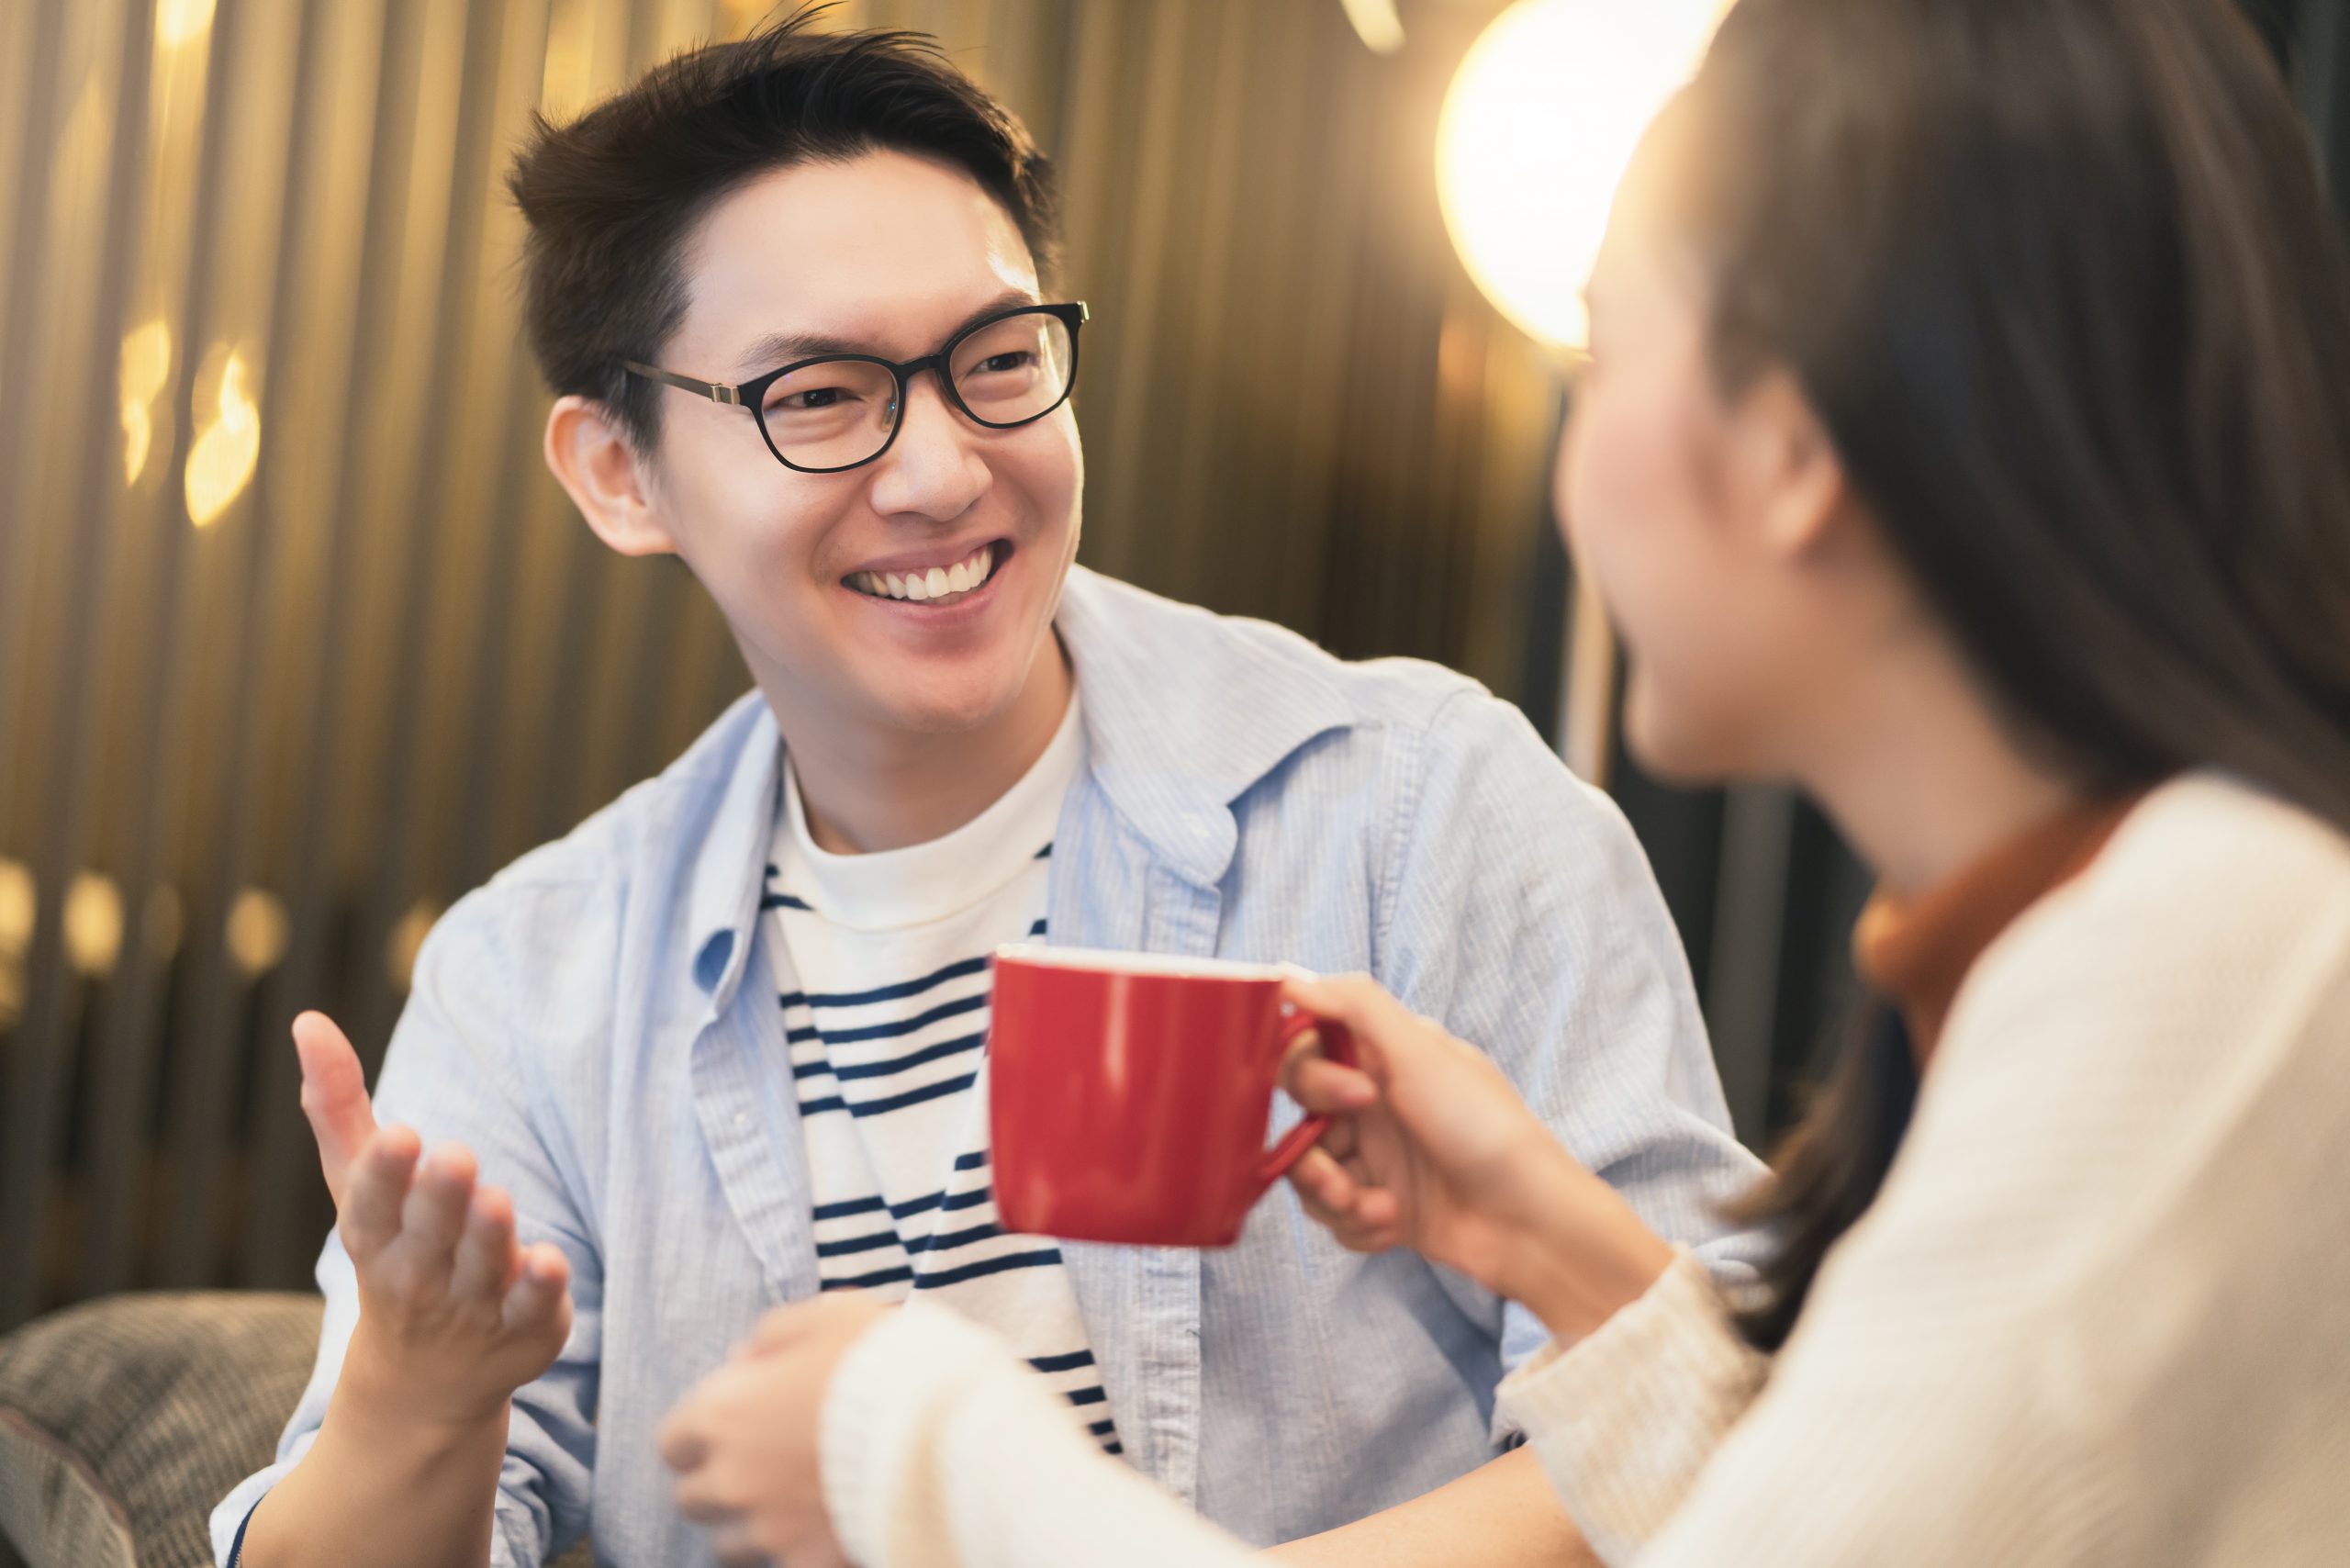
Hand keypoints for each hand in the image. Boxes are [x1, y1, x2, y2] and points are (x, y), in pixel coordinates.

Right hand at [293, 1011, 572, 1426]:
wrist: (423, 1383)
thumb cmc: (392, 1250)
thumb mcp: (357, 1184)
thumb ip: (339, 1104)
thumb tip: (308, 1019)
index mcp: (374, 1237)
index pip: (373, 1205)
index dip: (386, 1173)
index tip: (403, 1134)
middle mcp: (419, 1276)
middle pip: (428, 1236)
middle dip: (438, 1198)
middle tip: (454, 1155)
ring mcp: (473, 1307)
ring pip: (482, 1270)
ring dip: (488, 1238)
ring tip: (495, 1201)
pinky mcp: (524, 1330)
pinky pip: (533, 1312)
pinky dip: (540, 1292)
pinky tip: (550, 1262)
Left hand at [659, 1294, 897, 1567]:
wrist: (941, 1430)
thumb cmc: (884, 1363)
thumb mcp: (830, 1313)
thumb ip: (775, 1332)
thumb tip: (743, 1359)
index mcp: (727, 1413)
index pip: (672, 1441)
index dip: (696, 1435)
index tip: (726, 1429)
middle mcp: (734, 1478)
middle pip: (690, 1499)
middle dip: (717, 1483)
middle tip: (759, 1467)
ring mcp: (768, 1529)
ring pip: (727, 1545)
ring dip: (751, 1525)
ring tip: (790, 1504)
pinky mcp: (806, 1562)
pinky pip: (779, 1564)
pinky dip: (794, 1549)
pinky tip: (822, 1526)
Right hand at [1280, 975, 1673, 1340]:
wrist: (1529, 1221)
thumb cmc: (1483, 1127)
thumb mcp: (1421, 1052)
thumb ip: (1355, 1005)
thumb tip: (1288, 977)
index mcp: (1382, 1059)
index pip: (1305, 1053)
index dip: (1311, 1077)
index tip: (1353, 1097)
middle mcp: (1373, 1106)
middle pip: (1298, 1122)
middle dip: (1311, 1157)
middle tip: (1343, 1178)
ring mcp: (1377, 1159)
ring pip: (1308, 1176)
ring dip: (1331, 1198)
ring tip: (1376, 1209)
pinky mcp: (1381, 1208)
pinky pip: (1333, 1217)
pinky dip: (1357, 1225)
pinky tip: (1393, 1225)